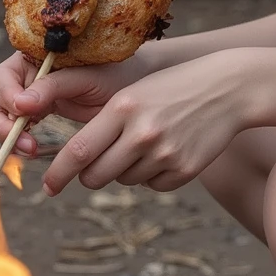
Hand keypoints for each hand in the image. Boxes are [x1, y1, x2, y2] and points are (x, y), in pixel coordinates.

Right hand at [0, 48, 153, 157]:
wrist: (134, 85)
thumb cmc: (115, 71)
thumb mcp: (87, 76)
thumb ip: (53, 86)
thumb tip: (20, 105)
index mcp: (31, 57)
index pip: (0, 79)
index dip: (6, 98)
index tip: (25, 112)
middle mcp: (24, 76)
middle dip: (0, 126)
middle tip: (27, 145)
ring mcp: (30, 97)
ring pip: (0, 120)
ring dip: (10, 139)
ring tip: (33, 150)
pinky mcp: (39, 115)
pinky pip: (18, 132)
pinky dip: (21, 143)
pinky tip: (37, 150)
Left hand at [39, 50, 261, 194]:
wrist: (227, 89)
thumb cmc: (171, 88)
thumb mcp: (133, 95)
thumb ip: (104, 124)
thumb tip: (74, 161)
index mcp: (123, 108)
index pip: (78, 151)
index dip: (58, 173)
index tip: (47, 187)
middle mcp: (142, 132)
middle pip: (96, 175)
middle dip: (88, 176)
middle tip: (94, 166)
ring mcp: (165, 153)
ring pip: (124, 181)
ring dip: (126, 169)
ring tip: (146, 142)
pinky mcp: (185, 170)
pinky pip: (152, 186)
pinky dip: (152, 174)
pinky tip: (167, 150)